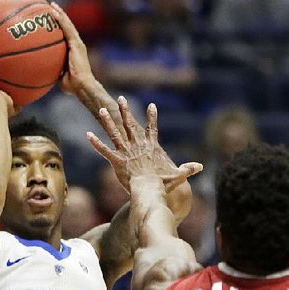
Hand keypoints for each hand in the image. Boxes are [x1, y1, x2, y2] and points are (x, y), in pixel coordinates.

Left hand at [50, 2, 93, 94]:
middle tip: (51, 7)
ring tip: (52, 5)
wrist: (83, 86)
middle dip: (60, 16)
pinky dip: (60, 19)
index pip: (66, 35)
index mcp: (74, 51)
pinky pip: (67, 29)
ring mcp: (78, 44)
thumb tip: (41, 72)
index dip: (60, 27)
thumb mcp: (60, 76)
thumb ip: (53, 71)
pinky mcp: (77, 44)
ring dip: (60, 14)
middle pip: (68, 27)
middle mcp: (77, 45)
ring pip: (68, 25)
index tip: (52, 19)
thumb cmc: (73, 86)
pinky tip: (53, 12)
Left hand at [87, 96, 201, 191]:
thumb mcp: (177, 176)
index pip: (153, 129)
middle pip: (130, 125)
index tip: (152, 105)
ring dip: (108, 121)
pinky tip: (88, 135)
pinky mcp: (116, 161)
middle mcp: (137, 146)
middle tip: (121, 98)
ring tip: (102, 110)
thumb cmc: (163, 185)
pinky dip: (96, 143)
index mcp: (151, 148)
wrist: (149, 191)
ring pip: (115, 133)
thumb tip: (201, 167)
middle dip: (125, 110)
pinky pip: (104, 150)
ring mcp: (126, 152)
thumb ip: (187, 170)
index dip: (153, 117)